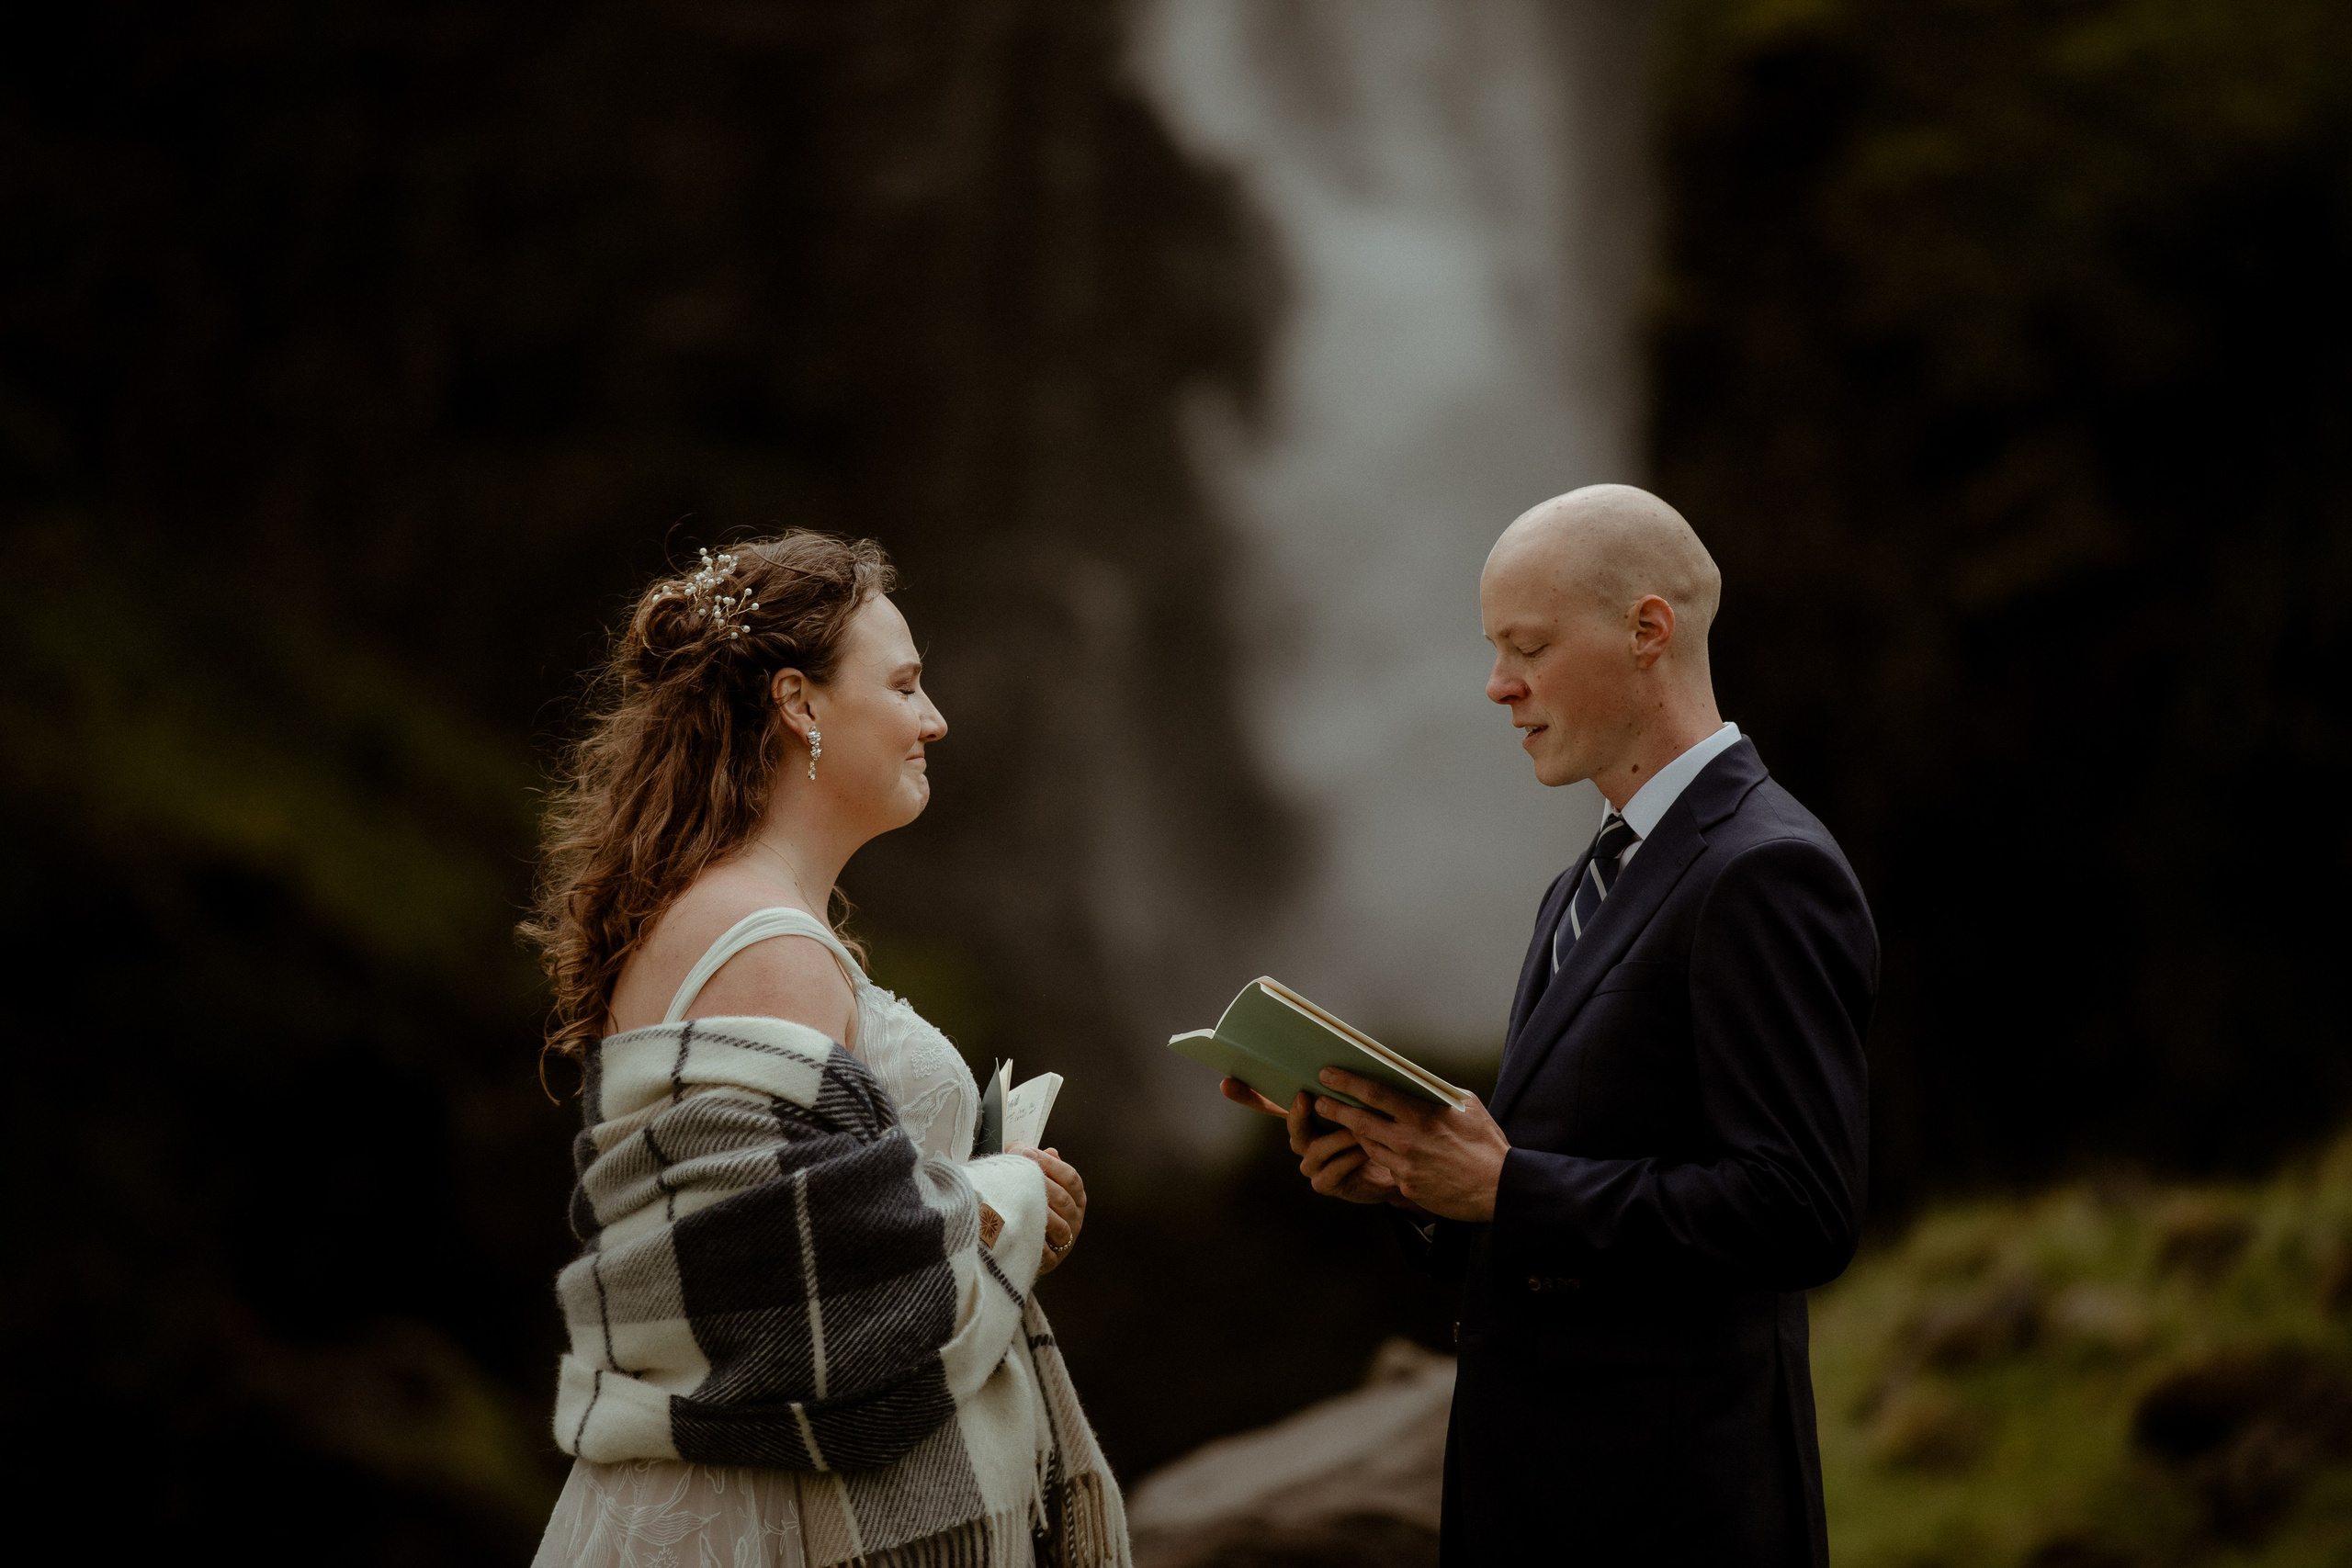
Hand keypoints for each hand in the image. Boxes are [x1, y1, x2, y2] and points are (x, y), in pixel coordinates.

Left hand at [1014, 1145, 1085, 1273]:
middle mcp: (1075, 1219)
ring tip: (1019, 1198)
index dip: (1050, 1164)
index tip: (1028, 1153)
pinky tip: (1021, 1229)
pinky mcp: (1051, 1261)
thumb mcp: (1031, 1181)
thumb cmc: (1026, 1205)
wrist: (1014, 1242)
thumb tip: (1047, 1151)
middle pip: (1064, 1199)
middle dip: (1041, 1182)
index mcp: (1076, 1198)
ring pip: (1060, 1226)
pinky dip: (1037, 1242)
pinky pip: (1047, 1253)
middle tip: (1018, 1170)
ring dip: (1040, 1211)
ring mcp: (1065, 1242)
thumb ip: (1036, 1163)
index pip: (1071, 1178)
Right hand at [1218, 1077, 1410, 1208]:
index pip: (1271, 1102)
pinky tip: (1364, 1151)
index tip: (1226, 1082)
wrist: (1401, 1166)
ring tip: (1358, 1128)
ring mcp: (1312, 1163)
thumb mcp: (1366, 1102)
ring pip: (1312, 1150)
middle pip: (1291, 1126)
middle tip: (1305, 1097)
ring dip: (1336, 1137)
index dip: (1248, 1094)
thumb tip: (1340, 1058)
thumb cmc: (1382, 1129)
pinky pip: (1329, 1171)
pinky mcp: (1325, 1183)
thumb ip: (1349, 1085)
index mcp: (1308, 1116)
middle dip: (1296, 1112)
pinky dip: (1347, 1160)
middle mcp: (1304, 1139)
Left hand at [1312, 1069, 1510, 1222]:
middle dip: (1335, 1109)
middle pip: (1358, 1121)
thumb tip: (1414, 1080)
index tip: (1328, 1075)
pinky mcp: (1406, 1187)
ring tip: (1349, 1122)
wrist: (1498, 1188)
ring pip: (1368, 1145)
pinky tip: (1385, 1149)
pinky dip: (1384, 1155)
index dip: (1346, 1082)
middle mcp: (1407, 1141)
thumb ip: (1436, 1092)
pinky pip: (1386, 1167)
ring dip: (1357, 1133)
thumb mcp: (1466, 1106)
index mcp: (1421, 1116)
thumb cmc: (1485, 1143)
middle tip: (1321, 1101)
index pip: (1374, 1093)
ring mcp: (1404, 1167)